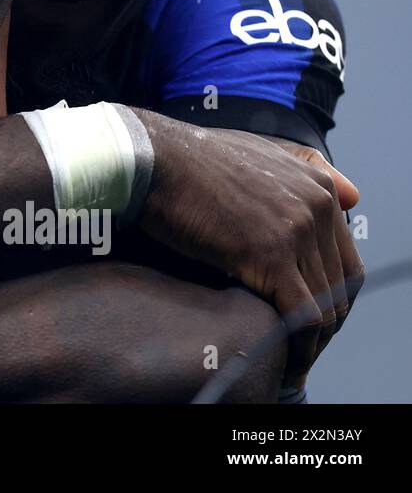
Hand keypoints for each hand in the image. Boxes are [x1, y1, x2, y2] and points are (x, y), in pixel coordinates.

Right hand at [137, 114, 363, 386]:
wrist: (153, 160)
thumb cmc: (190, 159)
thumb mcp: (258, 149)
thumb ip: (305, 169)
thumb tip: (356, 196)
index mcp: (318, 186)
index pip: (345, 257)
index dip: (331, 294)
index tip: (309, 316)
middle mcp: (317, 206)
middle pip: (340, 284)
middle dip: (324, 320)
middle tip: (299, 344)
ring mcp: (296, 231)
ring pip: (326, 304)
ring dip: (313, 341)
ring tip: (292, 360)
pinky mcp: (271, 256)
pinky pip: (303, 315)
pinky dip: (300, 346)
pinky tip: (286, 362)